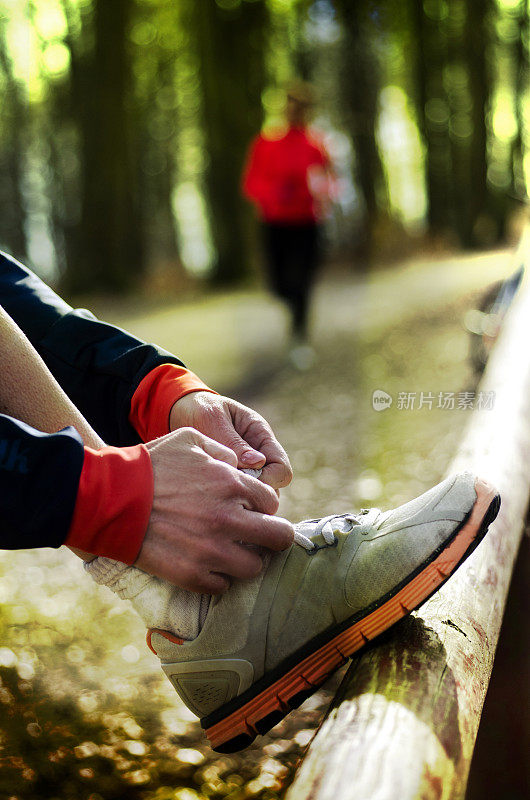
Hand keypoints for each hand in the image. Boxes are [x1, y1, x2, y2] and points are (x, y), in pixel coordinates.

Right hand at [136, 427, 293, 592]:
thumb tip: (238, 465)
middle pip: (278, 538)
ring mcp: (213, 551)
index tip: (248, 509)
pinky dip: (216, 577)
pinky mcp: (193, 576)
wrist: (111, 500)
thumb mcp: (189, 440)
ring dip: (244, 559)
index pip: (272, 503)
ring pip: (254, 567)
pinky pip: (222, 586)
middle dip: (271, 536)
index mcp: (232, 485)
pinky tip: (203, 564)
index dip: (261, 506)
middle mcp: (230, 520)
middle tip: (255, 536)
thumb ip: (222, 450)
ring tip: (227, 552)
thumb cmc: (150, 466)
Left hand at [169, 392, 292, 490]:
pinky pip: (238, 495)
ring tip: (213, 488)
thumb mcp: (214, 419)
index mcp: (261, 435)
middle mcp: (260, 454)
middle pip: (272, 488)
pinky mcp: (232, 478)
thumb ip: (233, 441)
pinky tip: (209, 491)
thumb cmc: (201, 410)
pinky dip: (227, 497)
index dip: (268, 481)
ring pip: (256, 495)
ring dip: (239, 496)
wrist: (183, 411)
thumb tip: (257, 464)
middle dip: (252, 492)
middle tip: (224, 488)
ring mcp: (247, 468)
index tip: (241, 481)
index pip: (281, 469)